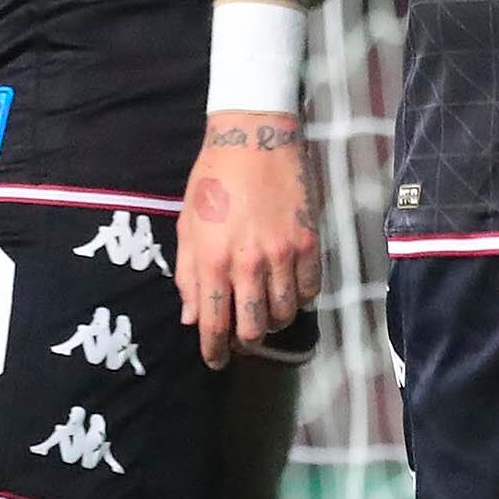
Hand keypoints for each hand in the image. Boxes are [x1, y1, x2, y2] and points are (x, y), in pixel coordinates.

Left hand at [177, 114, 318, 367]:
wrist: (255, 137)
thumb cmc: (214, 179)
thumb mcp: (188, 225)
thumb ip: (189, 274)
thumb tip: (192, 317)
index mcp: (214, 259)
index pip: (215, 324)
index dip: (214, 351)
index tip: (215, 361)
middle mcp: (250, 263)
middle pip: (254, 328)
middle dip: (246, 342)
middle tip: (242, 336)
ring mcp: (284, 254)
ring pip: (285, 314)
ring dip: (273, 321)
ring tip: (265, 312)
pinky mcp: (309, 242)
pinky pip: (309, 291)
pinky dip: (298, 300)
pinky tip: (287, 290)